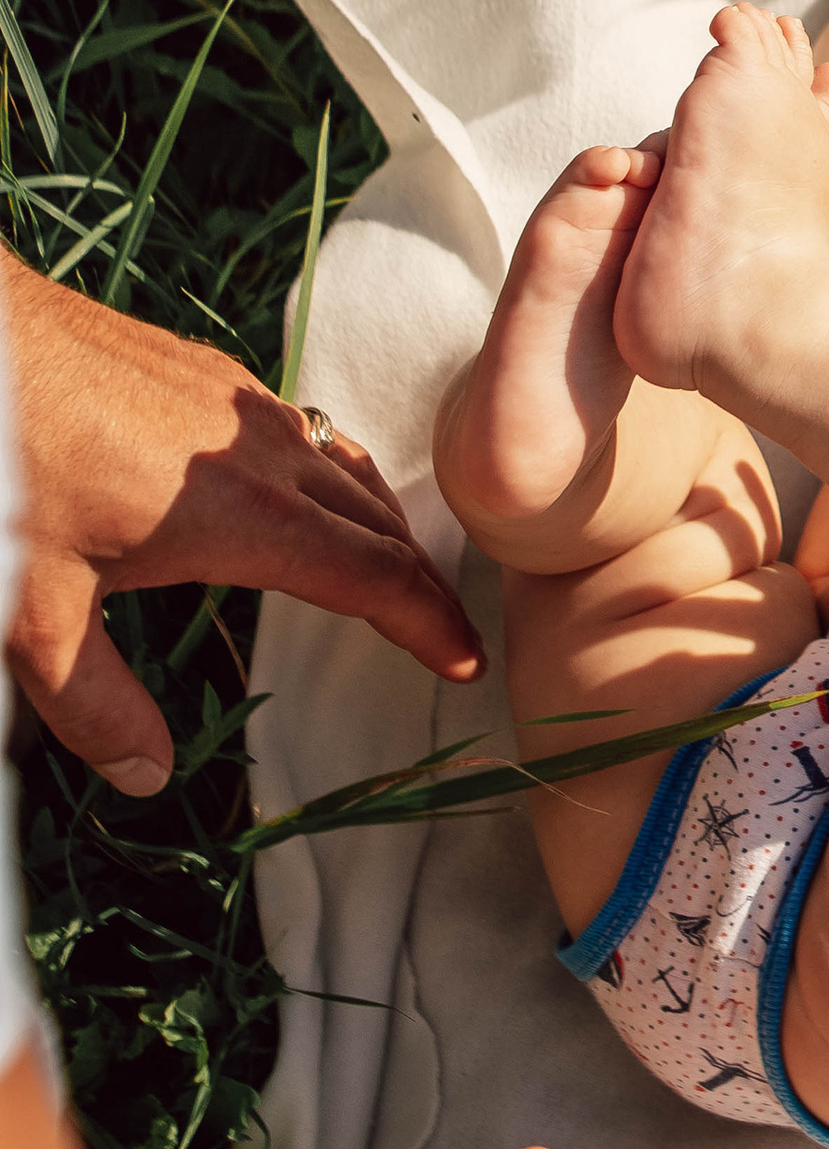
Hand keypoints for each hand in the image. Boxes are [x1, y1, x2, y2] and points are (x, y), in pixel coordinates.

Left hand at [2, 258, 480, 795]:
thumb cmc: (7, 467)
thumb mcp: (34, 612)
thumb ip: (93, 703)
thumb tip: (145, 775)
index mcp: (246, 516)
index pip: (374, 576)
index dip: (429, 624)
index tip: (464, 662)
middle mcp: (264, 453)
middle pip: (380, 522)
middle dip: (422, 581)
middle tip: (445, 630)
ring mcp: (240, 404)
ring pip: (349, 468)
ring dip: (386, 524)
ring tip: (399, 568)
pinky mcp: (209, 373)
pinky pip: (308, 431)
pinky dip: (341, 476)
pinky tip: (311, 492)